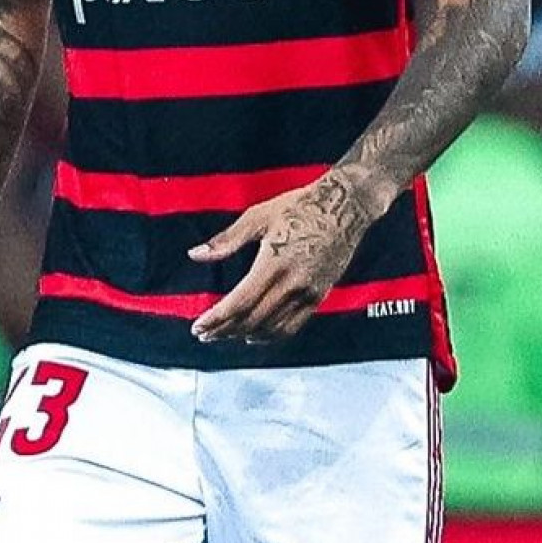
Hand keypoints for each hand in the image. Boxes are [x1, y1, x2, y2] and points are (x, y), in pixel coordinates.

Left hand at [188, 168, 382, 344]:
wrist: (346, 206)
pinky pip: (292, 326)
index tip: (199, 327)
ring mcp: (308, 293)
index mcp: (274, 263)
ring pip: (271, 328)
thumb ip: (226, 240)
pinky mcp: (319, 296)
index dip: (217, 319)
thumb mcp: (259, 216)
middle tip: (204, 334)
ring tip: (223, 335)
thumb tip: (195, 254)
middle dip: (224, 330)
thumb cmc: (300, 206)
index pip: (240, 302)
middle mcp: (293, 283)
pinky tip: (255, 336)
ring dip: (244, 336)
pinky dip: (270, 336)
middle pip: (252, 319)